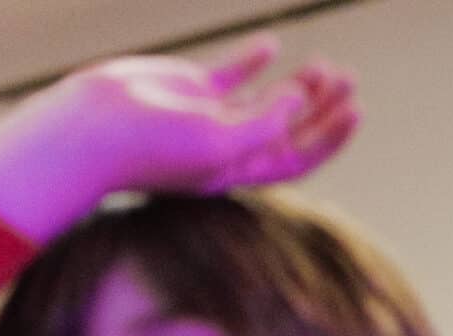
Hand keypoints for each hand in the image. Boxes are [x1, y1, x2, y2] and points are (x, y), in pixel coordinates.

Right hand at [0, 43, 356, 238]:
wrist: (97, 130)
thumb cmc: (153, 148)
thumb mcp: (217, 142)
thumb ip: (264, 123)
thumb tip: (299, 97)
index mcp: (236, 171)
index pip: (295, 158)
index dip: (330, 136)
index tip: (355, 107)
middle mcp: (227, 148)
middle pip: (288, 130)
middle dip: (321, 107)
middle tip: (345, 78)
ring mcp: (210, 118)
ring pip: (266, 102)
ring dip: (297, 84)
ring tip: (321, 65)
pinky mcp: (192, 89)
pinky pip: (232, 75)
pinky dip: (254, 61)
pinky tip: (270, 47)